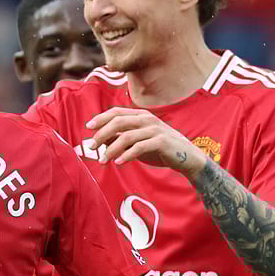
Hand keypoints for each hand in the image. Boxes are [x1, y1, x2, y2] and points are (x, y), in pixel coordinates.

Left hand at [87, 107, 205, 177]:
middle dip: (102, 134)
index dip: (101, 118)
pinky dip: (126, 155)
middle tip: (92, 146)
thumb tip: (99, 139)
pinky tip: (118, 162)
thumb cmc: (159, 149)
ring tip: (102, 160)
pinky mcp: (161, 142)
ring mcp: (155, 129)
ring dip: (111, 149)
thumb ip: (120, 138)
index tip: (88, 127)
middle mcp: (147, 119)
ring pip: (126, 136)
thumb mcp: (137, 142)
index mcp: (140, 116)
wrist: (187, 157)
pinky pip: (139, 147)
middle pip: (118, 122)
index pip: (116, 112)